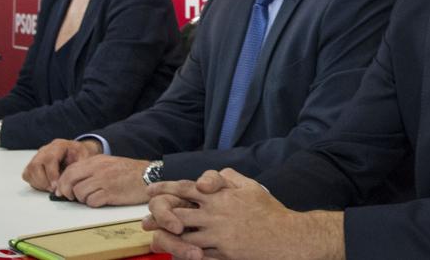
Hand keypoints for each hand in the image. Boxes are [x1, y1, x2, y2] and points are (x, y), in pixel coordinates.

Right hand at [23, 138, 101, 190]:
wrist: (77, 153)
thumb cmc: (80, 156)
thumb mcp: (85, 158)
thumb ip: (77, 170)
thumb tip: (66, 186)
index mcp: (59, 145)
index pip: (49, 159)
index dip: (51, 174)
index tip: (56, 186)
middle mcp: (45, 149)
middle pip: (36, 165)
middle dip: (44, 181)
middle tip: (53, 189)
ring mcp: (37, 156)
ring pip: (30, 170)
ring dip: (39, 183)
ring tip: (51, 188)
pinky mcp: (33, 164)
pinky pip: (27, 174)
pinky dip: (35, 182)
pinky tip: (46, 185)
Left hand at [55, 154, 150, 206]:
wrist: (150, 175)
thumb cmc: (129, 172)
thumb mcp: (109, 163)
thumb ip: (92, 169)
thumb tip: (72, 181)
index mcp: (97, 161)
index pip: (70, 170)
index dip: (62, 182)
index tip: (62, 191)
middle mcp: (98, 169)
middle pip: (70, 180)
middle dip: (66, 192)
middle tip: (71, 197)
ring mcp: (104, 181)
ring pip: (79, 193)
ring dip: (83, 199)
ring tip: (93, 197)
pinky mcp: (110, 193)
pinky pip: (91, 202)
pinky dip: (94, 204)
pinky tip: (102, 200)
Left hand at [145, 169, 342, 259]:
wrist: (284, 236)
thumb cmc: (268, 210)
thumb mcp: (250, 186)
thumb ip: (229, 177)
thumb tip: (211, 176)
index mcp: (220, 196)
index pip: (186, 189)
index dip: (166, 188)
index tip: (151, 190)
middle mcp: (215, 214)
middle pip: (177, 213)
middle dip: (159, 215)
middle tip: (145, 218)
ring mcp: (217, 235)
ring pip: (182, 235)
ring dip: (167, 236)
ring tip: (155, 236)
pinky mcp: (221, 252)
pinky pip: (197, 253)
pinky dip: (184, 253)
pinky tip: (177, 252)